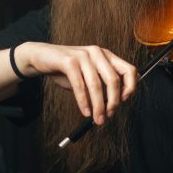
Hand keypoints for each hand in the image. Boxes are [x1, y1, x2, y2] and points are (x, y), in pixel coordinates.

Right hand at [14, 42, 137, 124]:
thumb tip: (113, 107)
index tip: (124, 101)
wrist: (42, 57)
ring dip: (98, 106)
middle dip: (113, 102)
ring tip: (97, 119)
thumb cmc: (67, 70)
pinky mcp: (69, 61)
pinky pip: (80, 85)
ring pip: (96, 85)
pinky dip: (83, 101)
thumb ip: (101, 86)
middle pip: (114, 80)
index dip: (131, 87)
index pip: (129, 70)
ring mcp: (83, 55)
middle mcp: (97, 53)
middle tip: (108, 116)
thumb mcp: (88, 76)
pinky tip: (85, 111)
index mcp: (106, 56)